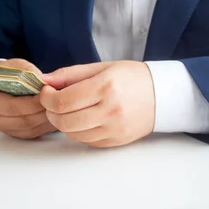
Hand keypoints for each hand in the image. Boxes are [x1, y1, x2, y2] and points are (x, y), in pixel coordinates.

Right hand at [0, 58, 56, 138]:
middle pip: (23, 121)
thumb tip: (42, 81)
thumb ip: (27, 72)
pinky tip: (57, 116)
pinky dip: (46, 126)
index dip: (33, 103)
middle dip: (43, 112)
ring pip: (30, 129)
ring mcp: (3, 128)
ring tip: (60, 109)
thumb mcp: (15, 66)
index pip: (13, 107)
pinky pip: (33, 133)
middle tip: (59, 103)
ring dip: (47, 121)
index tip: (49, 95)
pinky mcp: (14, 133)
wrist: (0, 83)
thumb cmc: (7, 73)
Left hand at [40, 61, 155, 147]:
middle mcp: (110, 110)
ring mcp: (114, 128)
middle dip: (51, 112)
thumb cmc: (133, 78)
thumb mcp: (103, 67)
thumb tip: (44, 80)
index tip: (47, 91)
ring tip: (69, 110)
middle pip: (64, 121)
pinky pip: (86, 141)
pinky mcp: (116, 141)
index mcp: (106, 87)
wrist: (163, 95)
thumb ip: (71, 74)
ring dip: (63, 123)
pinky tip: (84, 119)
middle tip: (53, 102)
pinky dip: (79, 131)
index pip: (63, 101)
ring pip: (73, 134)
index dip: (47, 98)